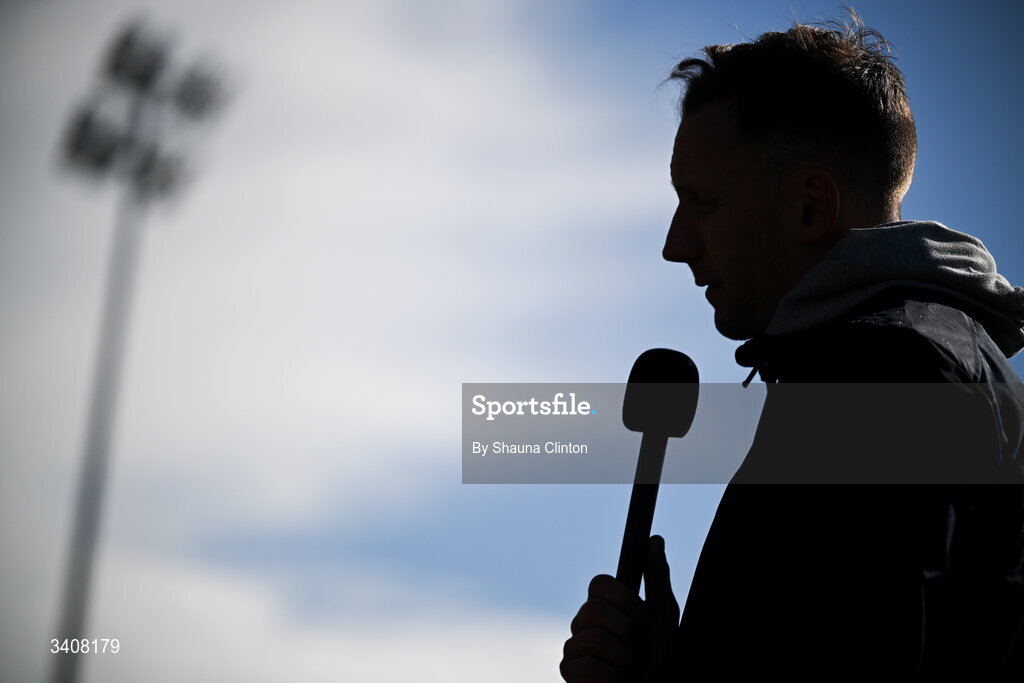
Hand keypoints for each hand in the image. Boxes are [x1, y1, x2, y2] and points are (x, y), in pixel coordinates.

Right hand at [560, 536, 679, 681]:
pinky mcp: (569, 671)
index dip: (623, 599)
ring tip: (631, 668)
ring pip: (593, 639)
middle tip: (640, 647)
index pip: (598, 583)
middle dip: (628, 632)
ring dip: (624, 658)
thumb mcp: (663, 614)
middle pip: (595, 610)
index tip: (643, 615)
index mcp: (603, 603)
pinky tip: (618, 681)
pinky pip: (586, 668)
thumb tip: (655, 539)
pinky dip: (612, 678)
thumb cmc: (661, 655)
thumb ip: (656, 577)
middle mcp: (583, 621)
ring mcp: (573, 646)